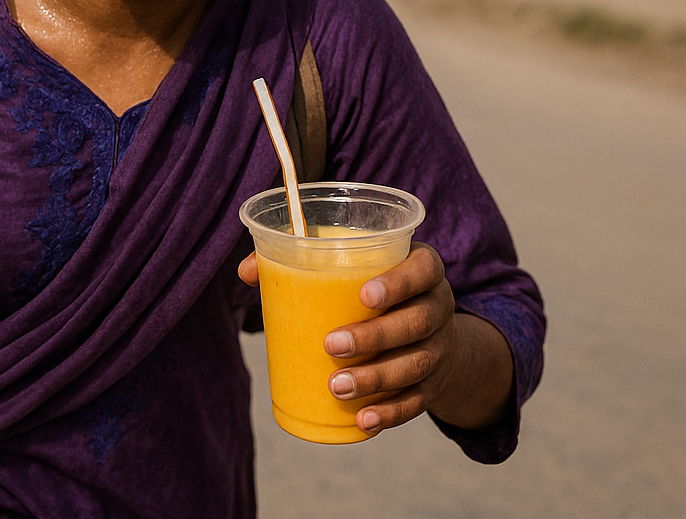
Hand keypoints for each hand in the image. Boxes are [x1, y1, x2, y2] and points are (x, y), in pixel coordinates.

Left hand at [237, 242, 512, 433]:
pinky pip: (417, 403)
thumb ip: (302, 264)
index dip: (398, 282)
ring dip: (376, 378)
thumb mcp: (356, 269)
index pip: (423, 269)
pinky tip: (363, 420)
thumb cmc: (377, 292)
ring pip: (415, 364)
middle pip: (417, 322)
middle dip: (375, 336)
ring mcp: (439, 349)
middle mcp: (438, 307)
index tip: (364, 294)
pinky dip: (390, 413)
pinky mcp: (433, 385)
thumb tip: (247, 271)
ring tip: (337, 386)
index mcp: (422, 271)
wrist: (432, 335)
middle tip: (332, 345)